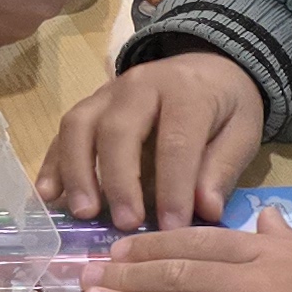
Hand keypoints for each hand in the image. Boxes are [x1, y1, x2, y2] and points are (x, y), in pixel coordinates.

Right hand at [39, 51, 265, 232]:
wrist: (207, 63)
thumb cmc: (225, 105)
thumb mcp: (242, 131)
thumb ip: (222, 168)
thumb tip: (205, 210)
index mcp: (186, 91)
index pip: (176, 143)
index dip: (173, 188)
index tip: (172, 228)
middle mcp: (140, 85)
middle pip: (118, 130)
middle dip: (118, 180)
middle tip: (125, 224)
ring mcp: (107, 92)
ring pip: (79, 126)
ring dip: (77, 172)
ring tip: (84, 212)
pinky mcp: (89, 104)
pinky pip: (63, 131)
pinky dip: (53, 163)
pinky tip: (49, 195)